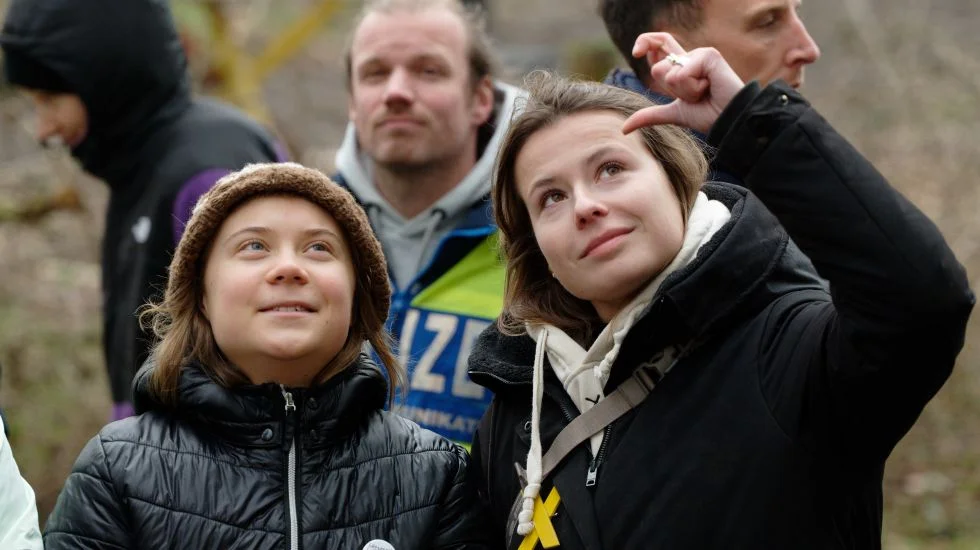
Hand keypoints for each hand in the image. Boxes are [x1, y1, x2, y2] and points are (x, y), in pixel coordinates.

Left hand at [622, 33, 744, 134]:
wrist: (727, 121)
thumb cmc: (707, 115)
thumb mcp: (673, 114)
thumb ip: (649, 115)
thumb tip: (623, 128)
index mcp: (681, 66)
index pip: (658, 46)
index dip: (645, 44)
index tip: (636, 53)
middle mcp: (689, 57)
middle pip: (658, 67)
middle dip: (671, 90)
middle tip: (694, 95)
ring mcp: (699, 55)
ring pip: (669, 72)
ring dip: (683, 91)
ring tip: (704, 92)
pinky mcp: (708, 55)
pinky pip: (682, 72)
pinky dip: (692, 87)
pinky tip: (710, 87)